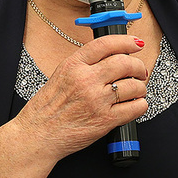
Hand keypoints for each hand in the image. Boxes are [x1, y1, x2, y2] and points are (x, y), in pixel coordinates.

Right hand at [17, 34, 147, 160]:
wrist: (37, 135)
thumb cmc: (46, 109)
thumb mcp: (60, 76)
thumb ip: (83, 66)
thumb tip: (111, 59)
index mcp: (73, 66)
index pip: (106, 44)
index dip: (126, 41)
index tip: (135, 43)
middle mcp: (86, 80)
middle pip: (125, 62)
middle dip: (138, 66)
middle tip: (140, 71)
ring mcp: (96, 100)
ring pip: (134, 85)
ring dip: (140, 87)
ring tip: (136, 91)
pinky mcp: (105, 120)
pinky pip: (135, 108)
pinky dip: (140, 105)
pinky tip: (135, 105)